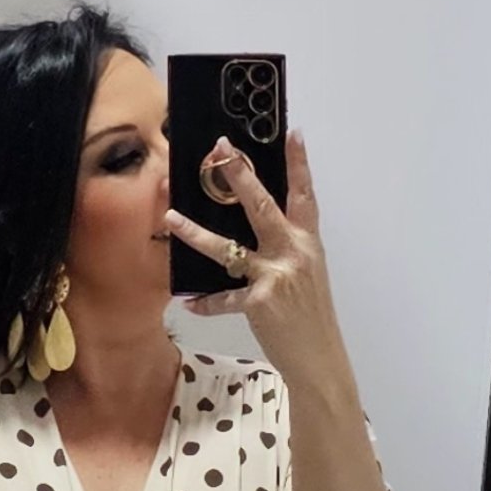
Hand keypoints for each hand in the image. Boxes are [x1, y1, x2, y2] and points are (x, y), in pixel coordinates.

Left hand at [163, 130, 345, 386]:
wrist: (319, 358)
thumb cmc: (311, 317)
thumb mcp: (308, 275)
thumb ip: (288, 249)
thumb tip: (264, 231)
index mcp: (307, 243)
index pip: (304, 195)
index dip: (299, 163)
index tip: (292, 133)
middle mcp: (293, 252)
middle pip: (262, 206)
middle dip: (239, 175)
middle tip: (220, 150)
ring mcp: (274, 276)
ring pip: (228, 248)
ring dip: (196, 233)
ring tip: (171, 218)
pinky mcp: (259, 302)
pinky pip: (224, 299)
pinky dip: (206, 303)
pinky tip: (189, 302)